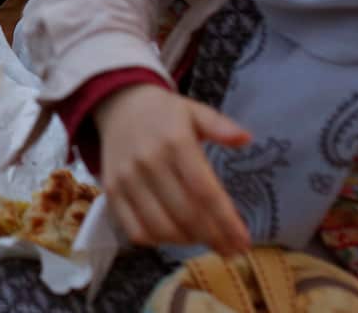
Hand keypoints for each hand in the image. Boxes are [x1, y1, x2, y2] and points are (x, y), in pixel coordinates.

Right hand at [94, 84, 252, 255]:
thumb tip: (246, 139)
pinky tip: (175, 236)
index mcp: (175, 141)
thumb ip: (220, 126)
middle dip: (213, 237)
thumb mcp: (195, 111)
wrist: (120, 107)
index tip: (244, 241)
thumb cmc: (165, 114)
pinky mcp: (111, 191)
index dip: (226, 221)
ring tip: (205, 240)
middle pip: (186, 214)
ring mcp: (126, 179)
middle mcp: (148, 162)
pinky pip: (135, 230)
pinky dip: (158, 241)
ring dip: (188, 241)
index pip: (204, 191)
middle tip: (232, 250)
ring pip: (161, 227)